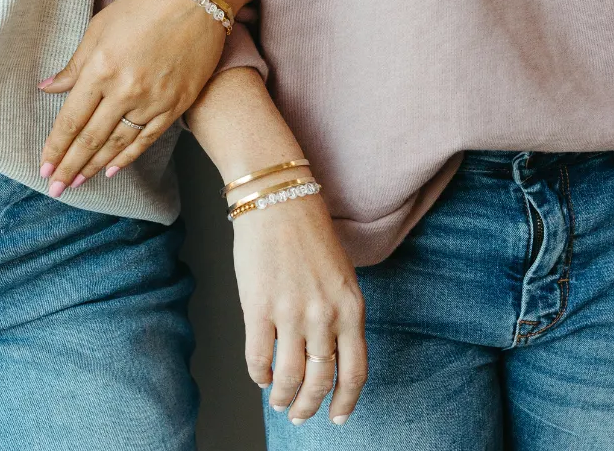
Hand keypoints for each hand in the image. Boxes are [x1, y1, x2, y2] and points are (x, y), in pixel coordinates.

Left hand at [38, 0, 226, 192]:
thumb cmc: (142, 7)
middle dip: (69, 166)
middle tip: (55, 188)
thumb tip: (48, 88)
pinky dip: (128, 157)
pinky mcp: (176, 104)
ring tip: (77, 183)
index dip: (56, 147)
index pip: (72, 119)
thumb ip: (74, 65)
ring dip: (95, 166)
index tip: (43, 167)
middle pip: (91, 138)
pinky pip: (147, 139)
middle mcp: (125, 90)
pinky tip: (112, 170)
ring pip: (118, 144)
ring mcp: (153, 100)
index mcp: (101, 68)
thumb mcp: (99, 28)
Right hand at [233, 194, 367, 426]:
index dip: (345, 402)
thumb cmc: (308, 232)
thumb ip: (339, 315)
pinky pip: (258, 359)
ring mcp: (291, 313)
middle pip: (321, 381)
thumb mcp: (340, 275)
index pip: (355, 372)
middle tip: (299, 414)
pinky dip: (259, 375)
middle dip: (309, 406)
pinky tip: (260, 375)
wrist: (277, 198)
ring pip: (290, 377)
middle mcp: (325, 315)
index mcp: (351, 307)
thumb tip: (327, 355)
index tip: (337, 416)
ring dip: (284, 397)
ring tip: (278, 400)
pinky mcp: (258, 307)